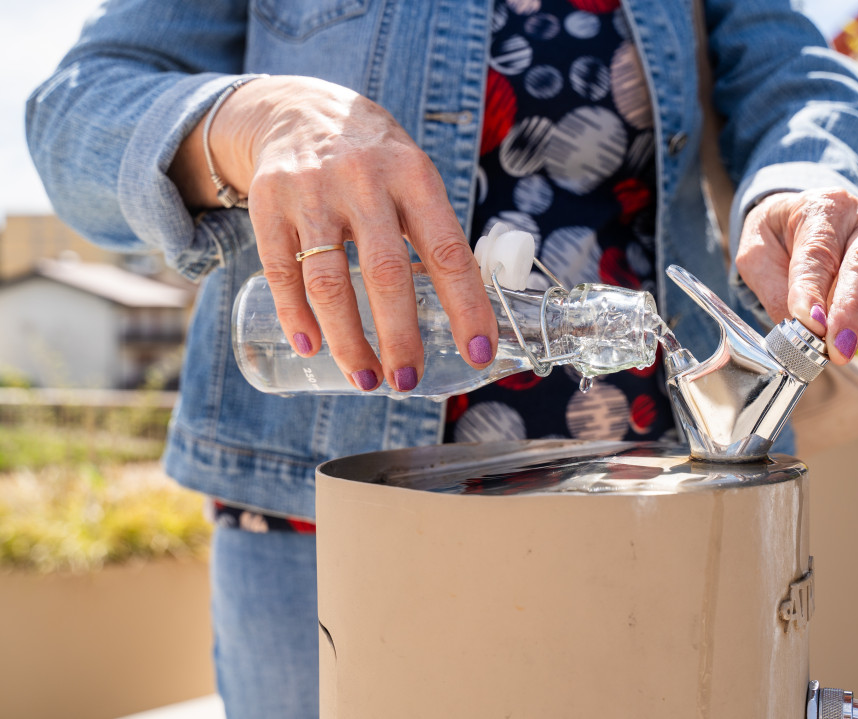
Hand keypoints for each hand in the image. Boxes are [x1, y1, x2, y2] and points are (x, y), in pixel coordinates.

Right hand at [171, 76, 495, 390]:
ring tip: (365, 380)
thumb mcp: (414, 178)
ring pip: (328, 280)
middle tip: (408, 382)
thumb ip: (434, 235)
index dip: (466, 306)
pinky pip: (280, 271)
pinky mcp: (267, 203)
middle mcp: (364, 181)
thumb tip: (470, 315)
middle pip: (385, 272)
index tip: (478, 352)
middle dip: (400, 336)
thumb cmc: (375, 162)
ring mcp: (311, 191)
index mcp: (414, 177)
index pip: (447, 250)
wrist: (300, 109)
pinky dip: (296, 316)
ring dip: (347, 340)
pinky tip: (311, 347)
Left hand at [736, 188, 857, 373]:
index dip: (811, 289)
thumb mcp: (757, 249)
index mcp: (825, 211)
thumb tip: (801, 330)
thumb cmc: (778, 234)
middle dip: (853, 312)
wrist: (800, 215)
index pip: (818, 253)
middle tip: (841, 349)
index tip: (807, 323)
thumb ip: (775, 286)